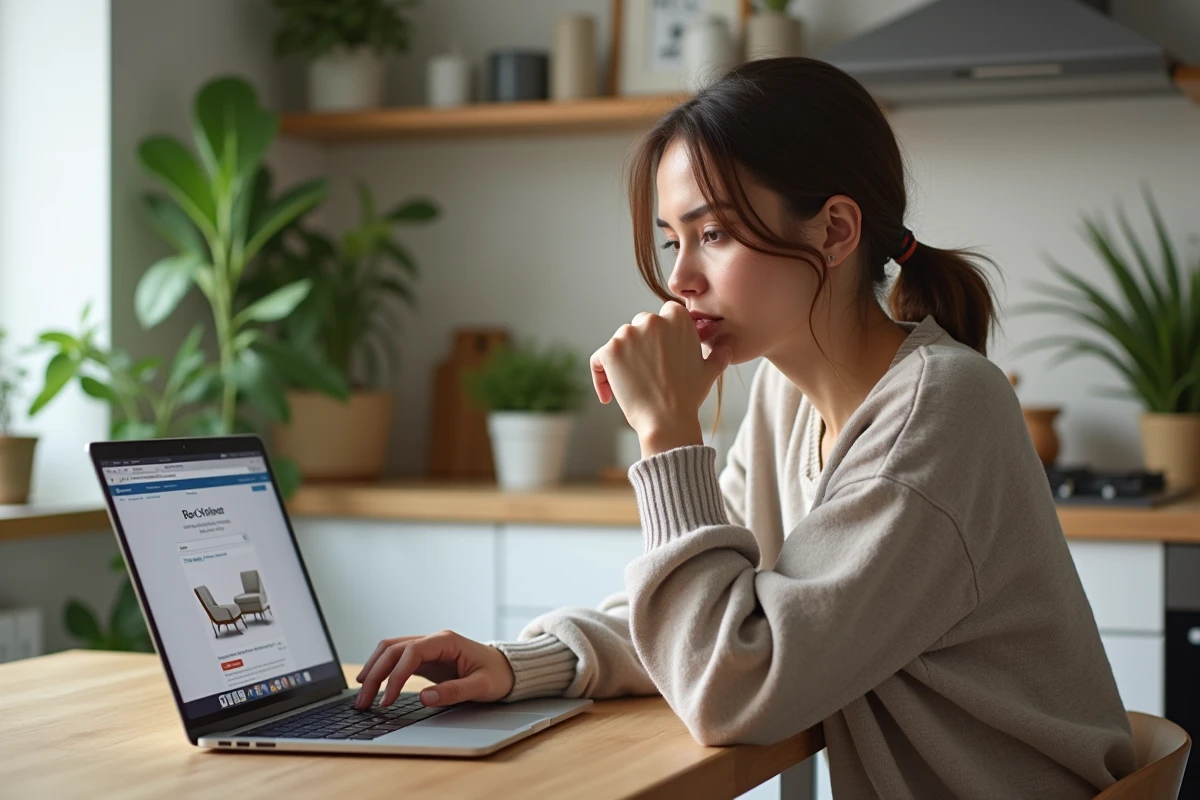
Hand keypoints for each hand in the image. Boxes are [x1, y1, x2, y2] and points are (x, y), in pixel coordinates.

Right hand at [354, 630, 514, 708]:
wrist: (507, 669)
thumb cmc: (497, 675)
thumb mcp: (481, 687)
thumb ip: (454, 691)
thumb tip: (424, 697)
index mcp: (447, 641)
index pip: (411, 652)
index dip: (396, 675)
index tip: (387, 700)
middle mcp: (433, 640)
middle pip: (393, 649)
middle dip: (375, 673)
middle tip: (364, 701)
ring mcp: (428, 648)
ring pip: (390, 651)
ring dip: (374, 670)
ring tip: (362, 695)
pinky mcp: (425, 659)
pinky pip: (397, 660)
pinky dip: (382, 671)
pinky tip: (373, 686)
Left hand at [590, 301, 731, 456]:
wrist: (667, 420)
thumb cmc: (689, 396)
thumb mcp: (710, 371)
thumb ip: (720, 352)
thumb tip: (729, 344)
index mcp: (677, 317)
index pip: (664, 315)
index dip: (662, 336)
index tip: (663, 356)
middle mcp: (652, 320)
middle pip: (641, 325)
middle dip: (642, 345)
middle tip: (648, 373)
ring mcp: (628, 334)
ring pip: (620, 341)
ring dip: (622, 359)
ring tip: (632, 385)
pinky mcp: (609, 351)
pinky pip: (598, 360)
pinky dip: (600, 375)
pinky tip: (608, 395)